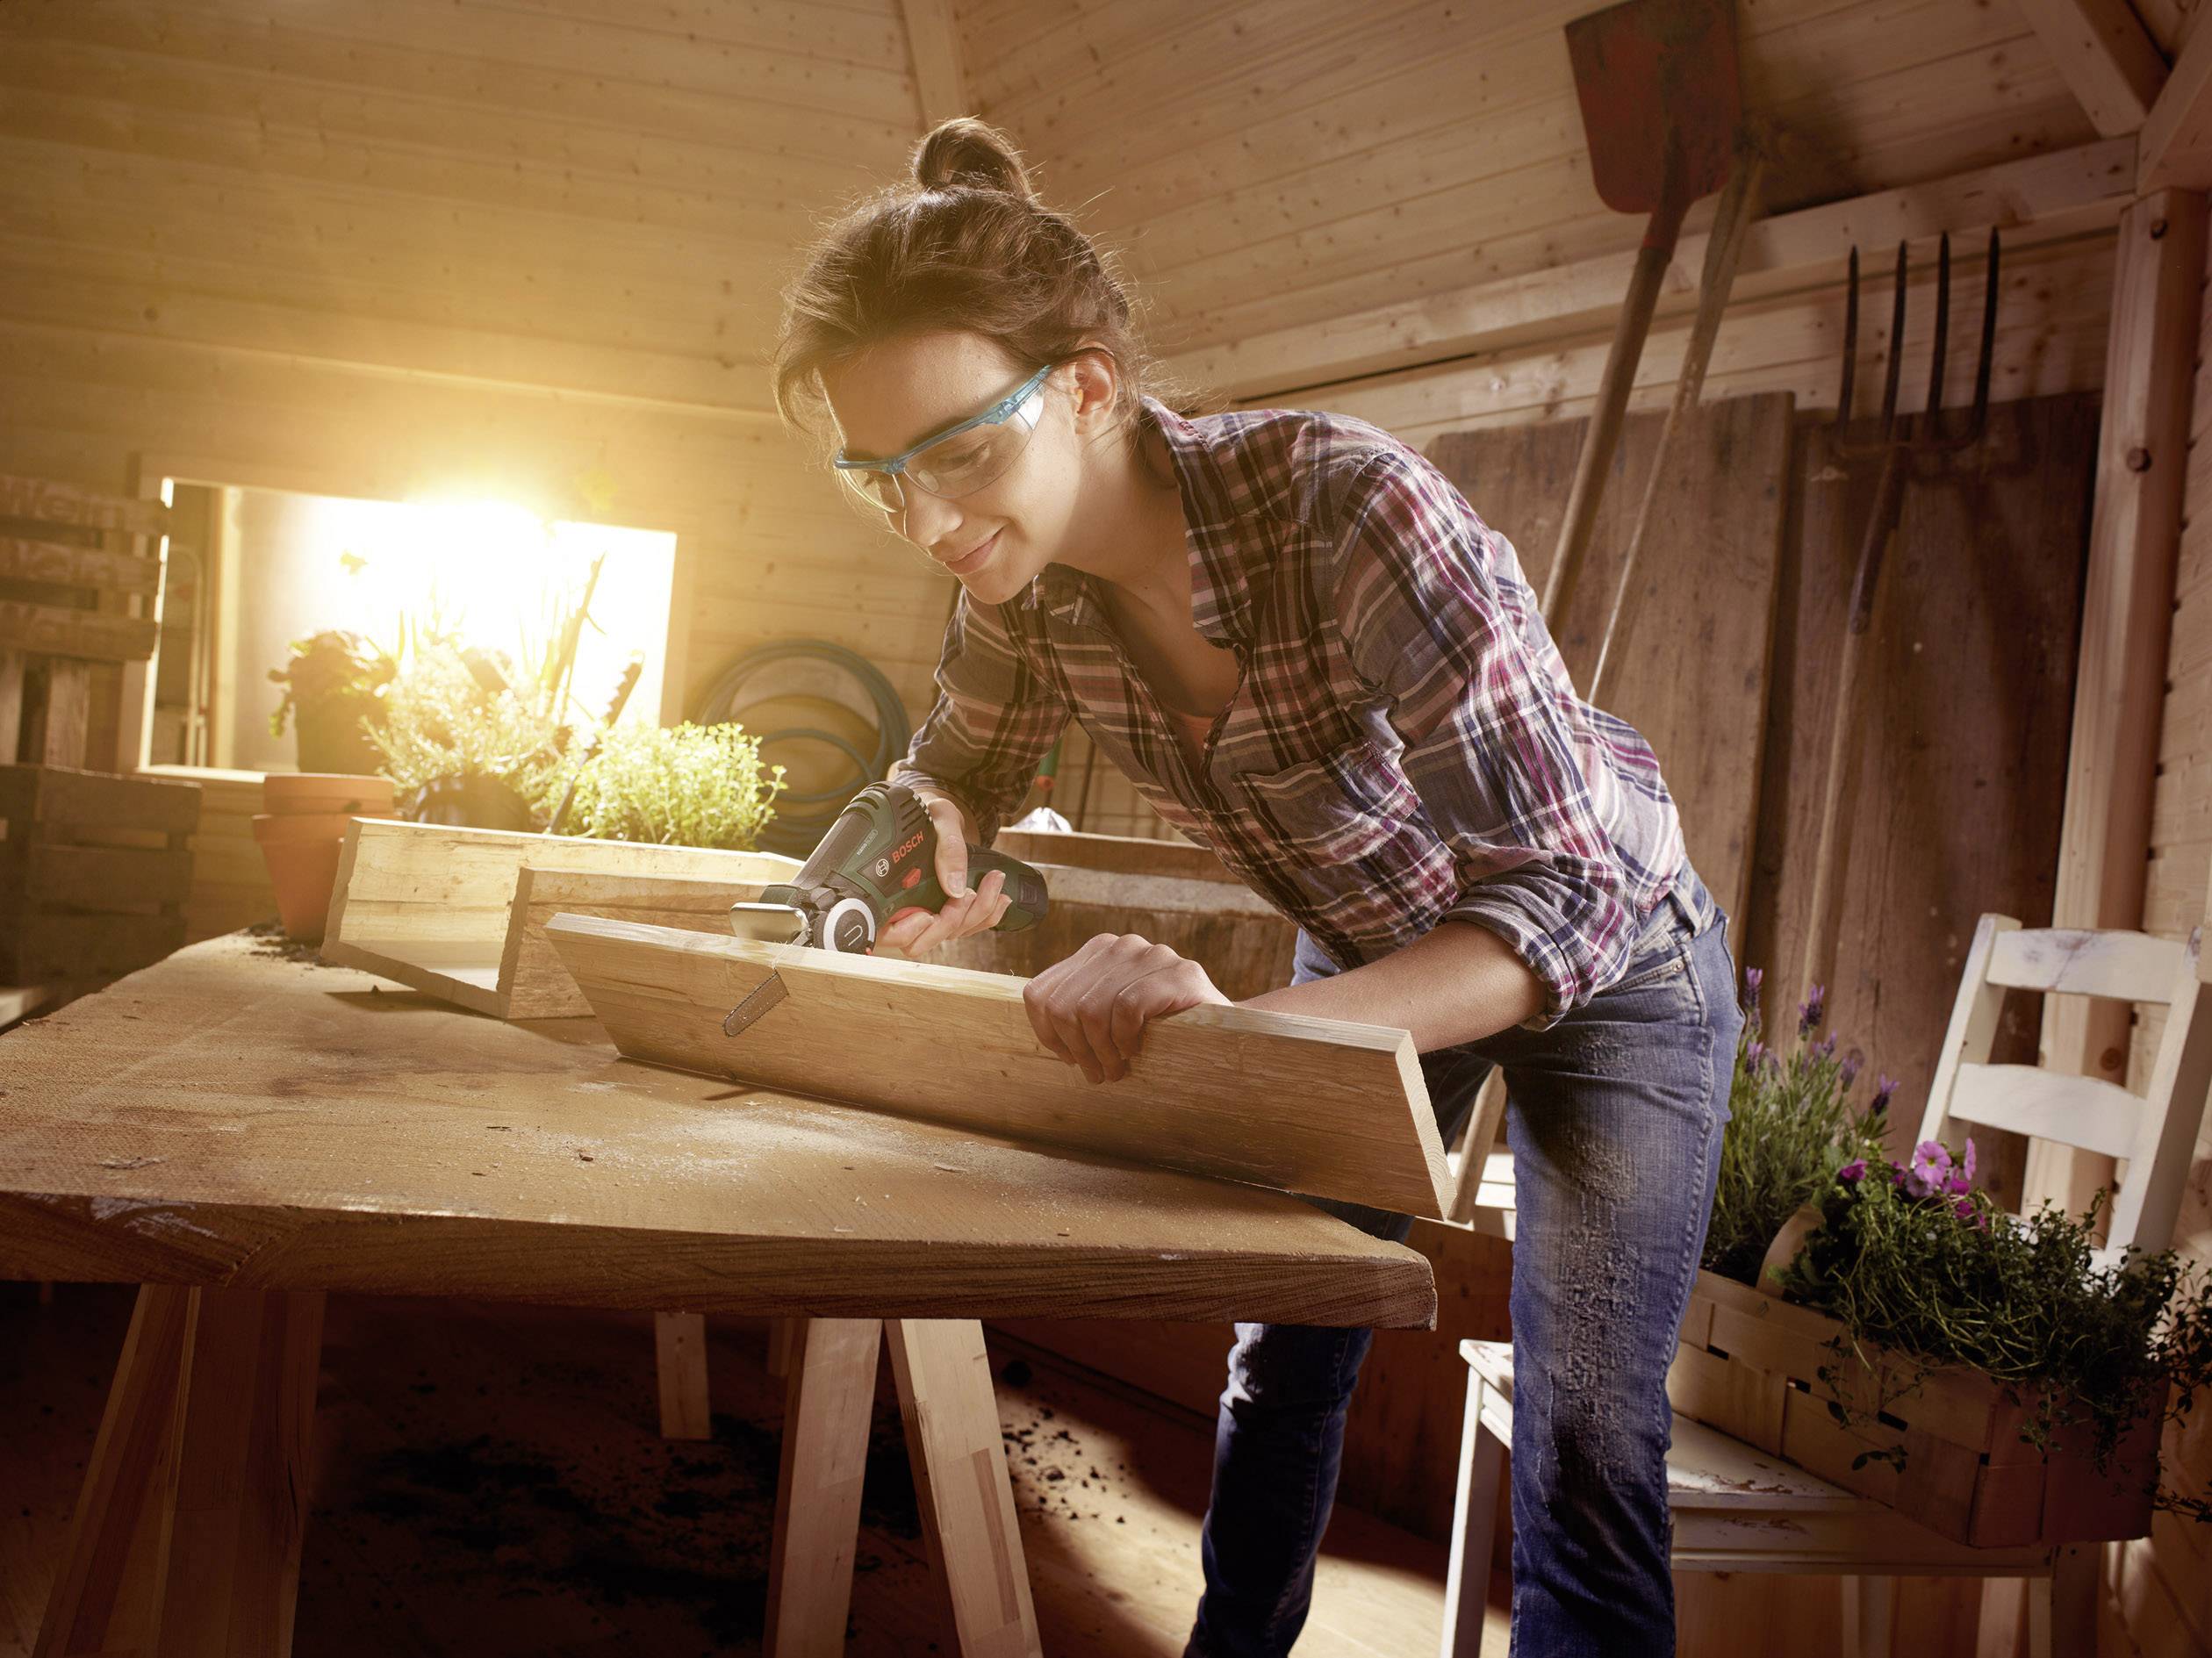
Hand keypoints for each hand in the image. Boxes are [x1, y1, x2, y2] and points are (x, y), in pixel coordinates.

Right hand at [875, 788, 1010, 956]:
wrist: (942, 815)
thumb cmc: (932, 815)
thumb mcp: (941, 820)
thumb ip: (947, 848)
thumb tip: (954, 887)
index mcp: (889, 889)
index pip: (889, 932)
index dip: (907, 931)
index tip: (926, 914)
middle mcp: (906, 907)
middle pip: (921, 942)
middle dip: (950, 922)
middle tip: (967, 893)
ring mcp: (929, 912)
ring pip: (951, 935)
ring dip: (976, 914)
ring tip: (992, 882)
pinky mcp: (952, 912)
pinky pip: (971, 927)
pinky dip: (989, 914)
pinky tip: (1000, 894)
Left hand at [1022, 932, 1229, 1083]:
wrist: (1221, 1032)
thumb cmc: (1157, 1032)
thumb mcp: (1107, 1018)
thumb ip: (1075, 1014)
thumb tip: (1042, 1030)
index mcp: (1094, 953)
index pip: (1040, 992)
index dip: (1047, 1034)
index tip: (1070, 1058)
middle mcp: (1119, 946)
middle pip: (1064, 1006)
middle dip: (1076, 1050)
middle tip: (1097, 1075)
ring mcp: (1151, 955)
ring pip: (1092, 1009)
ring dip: (1101, 1052)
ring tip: (1116, 1071)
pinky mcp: (1180, 972)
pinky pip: (1128, 1008)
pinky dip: (1126, 1039)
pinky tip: (1137, 1052)